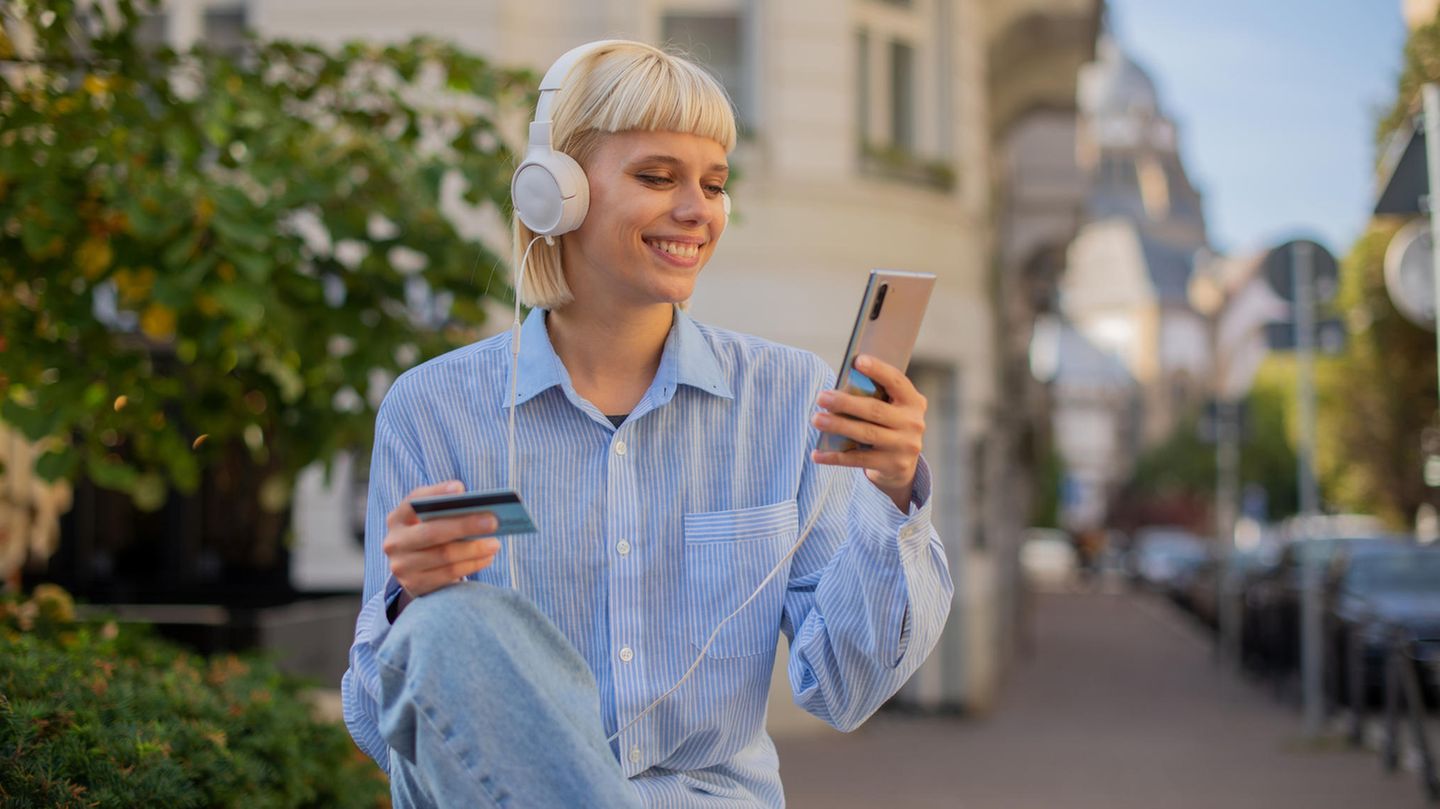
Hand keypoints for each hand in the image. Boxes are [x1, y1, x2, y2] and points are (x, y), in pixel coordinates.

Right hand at [383, 481, 502, 598]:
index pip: (413, 502)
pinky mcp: (415, 585)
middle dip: (465, 526)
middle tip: (493, 522)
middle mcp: (394, 542)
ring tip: (495, 543)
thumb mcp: (430, 521)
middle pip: (432, 532)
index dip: (436, 493)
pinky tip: (487, 558)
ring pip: (444, 555)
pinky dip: (472, 565)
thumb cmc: (431, 536)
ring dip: (474, 549)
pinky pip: (448, 574)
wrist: (414, 571)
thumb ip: (446, 509)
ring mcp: (402, 566)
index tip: (460, 488)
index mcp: (397, 518)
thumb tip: (474, 503)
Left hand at [810, 354, 926, 511]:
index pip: (896, 381)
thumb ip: (874, 397)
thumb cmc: (887, 424)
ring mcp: (904, 446)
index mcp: (913, 401)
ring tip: (816, 419)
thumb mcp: (889, 408)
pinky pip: (858, 459)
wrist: (902, 464)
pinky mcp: (892, 465)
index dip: (878, 370)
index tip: (857, 361)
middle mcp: (913, 423)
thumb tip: (840, 388)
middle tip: (821, 397)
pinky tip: (816, 454)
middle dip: (845, 403)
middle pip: (875, 410)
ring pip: (866, 434)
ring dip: (838, 426)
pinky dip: (835, 457)